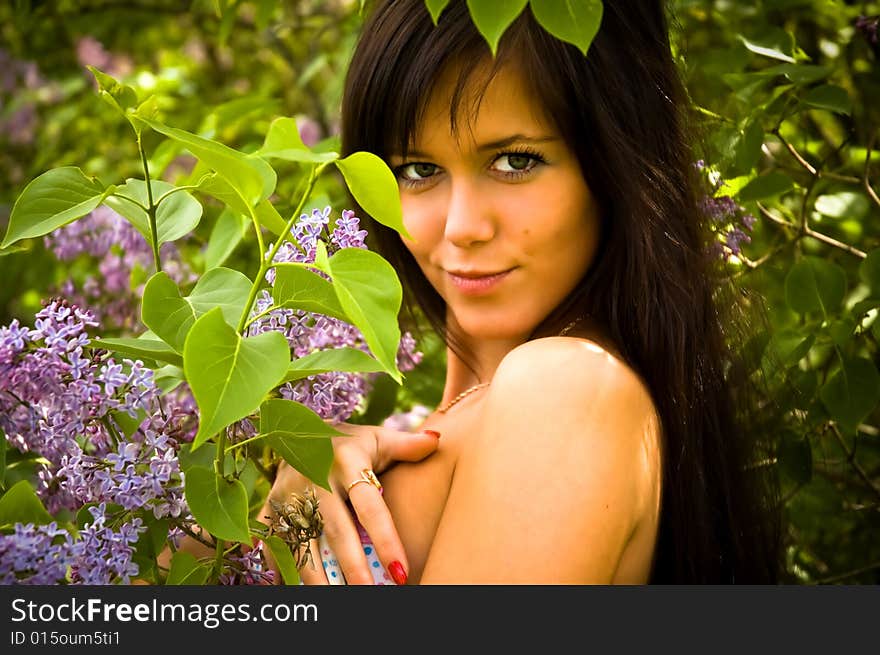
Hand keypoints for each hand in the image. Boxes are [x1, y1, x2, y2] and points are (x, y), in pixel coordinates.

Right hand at [259, 423, 439, 584]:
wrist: (294, 429)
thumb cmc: (347, 443)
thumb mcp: (376, 439)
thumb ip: (406, 445)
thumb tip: (437, 439)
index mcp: (347, 461)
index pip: (370, 507)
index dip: (385, 540)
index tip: (401, 572)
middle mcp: (315, 478)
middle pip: (337, 531)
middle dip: (352, 567)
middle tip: (370, 593)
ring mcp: (288, 494)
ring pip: (304, 543)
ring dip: (318, 576)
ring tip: (336, 600)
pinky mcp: (270, 507)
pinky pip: (273, 542)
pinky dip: (281, 567)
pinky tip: (294, 588)